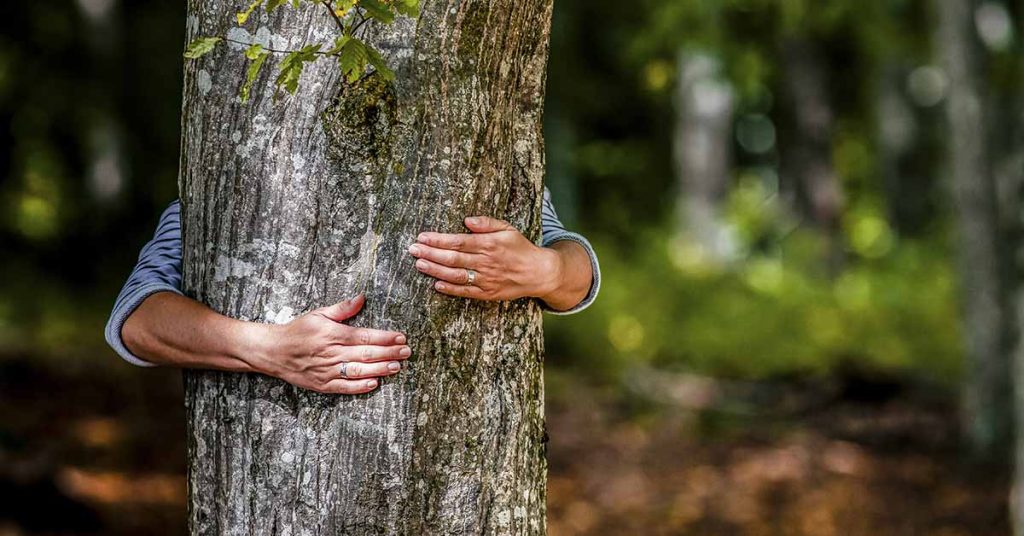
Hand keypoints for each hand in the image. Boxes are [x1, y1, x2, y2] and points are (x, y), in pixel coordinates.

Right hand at [249, 295, 409, 394]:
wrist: (274, 351)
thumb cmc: (298, 330)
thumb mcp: (319, 314)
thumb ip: (342, 308)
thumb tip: (362, 298)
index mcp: (331, 334)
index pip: (364, 336)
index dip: (384, 337)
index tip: (401, 337)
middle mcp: (331, 353)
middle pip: (366, 353)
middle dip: (389, 353)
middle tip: (407, 352)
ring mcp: (326, 371)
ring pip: (358, 371)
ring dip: (380, 369)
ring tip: (397, 367)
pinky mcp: (322, 385)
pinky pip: (345, 387)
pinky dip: (360, 387)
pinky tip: (375, 383)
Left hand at [408, 216, 560, 301]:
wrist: (538, 272)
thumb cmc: (520, 248)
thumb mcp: (507, 229)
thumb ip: (487, 224)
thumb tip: (466, 220)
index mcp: (489, 244)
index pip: (458, 242)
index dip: (438, 240)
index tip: (422, 236)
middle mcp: (486, 262)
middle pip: (452, 258)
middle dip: (430, 253)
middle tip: (412, 249)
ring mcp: (486, 279)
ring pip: (456, 275)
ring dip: (435, 270)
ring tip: (419, 264)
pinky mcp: (488, 293)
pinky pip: (466, 292)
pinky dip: (450, 289)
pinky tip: (436, 284)